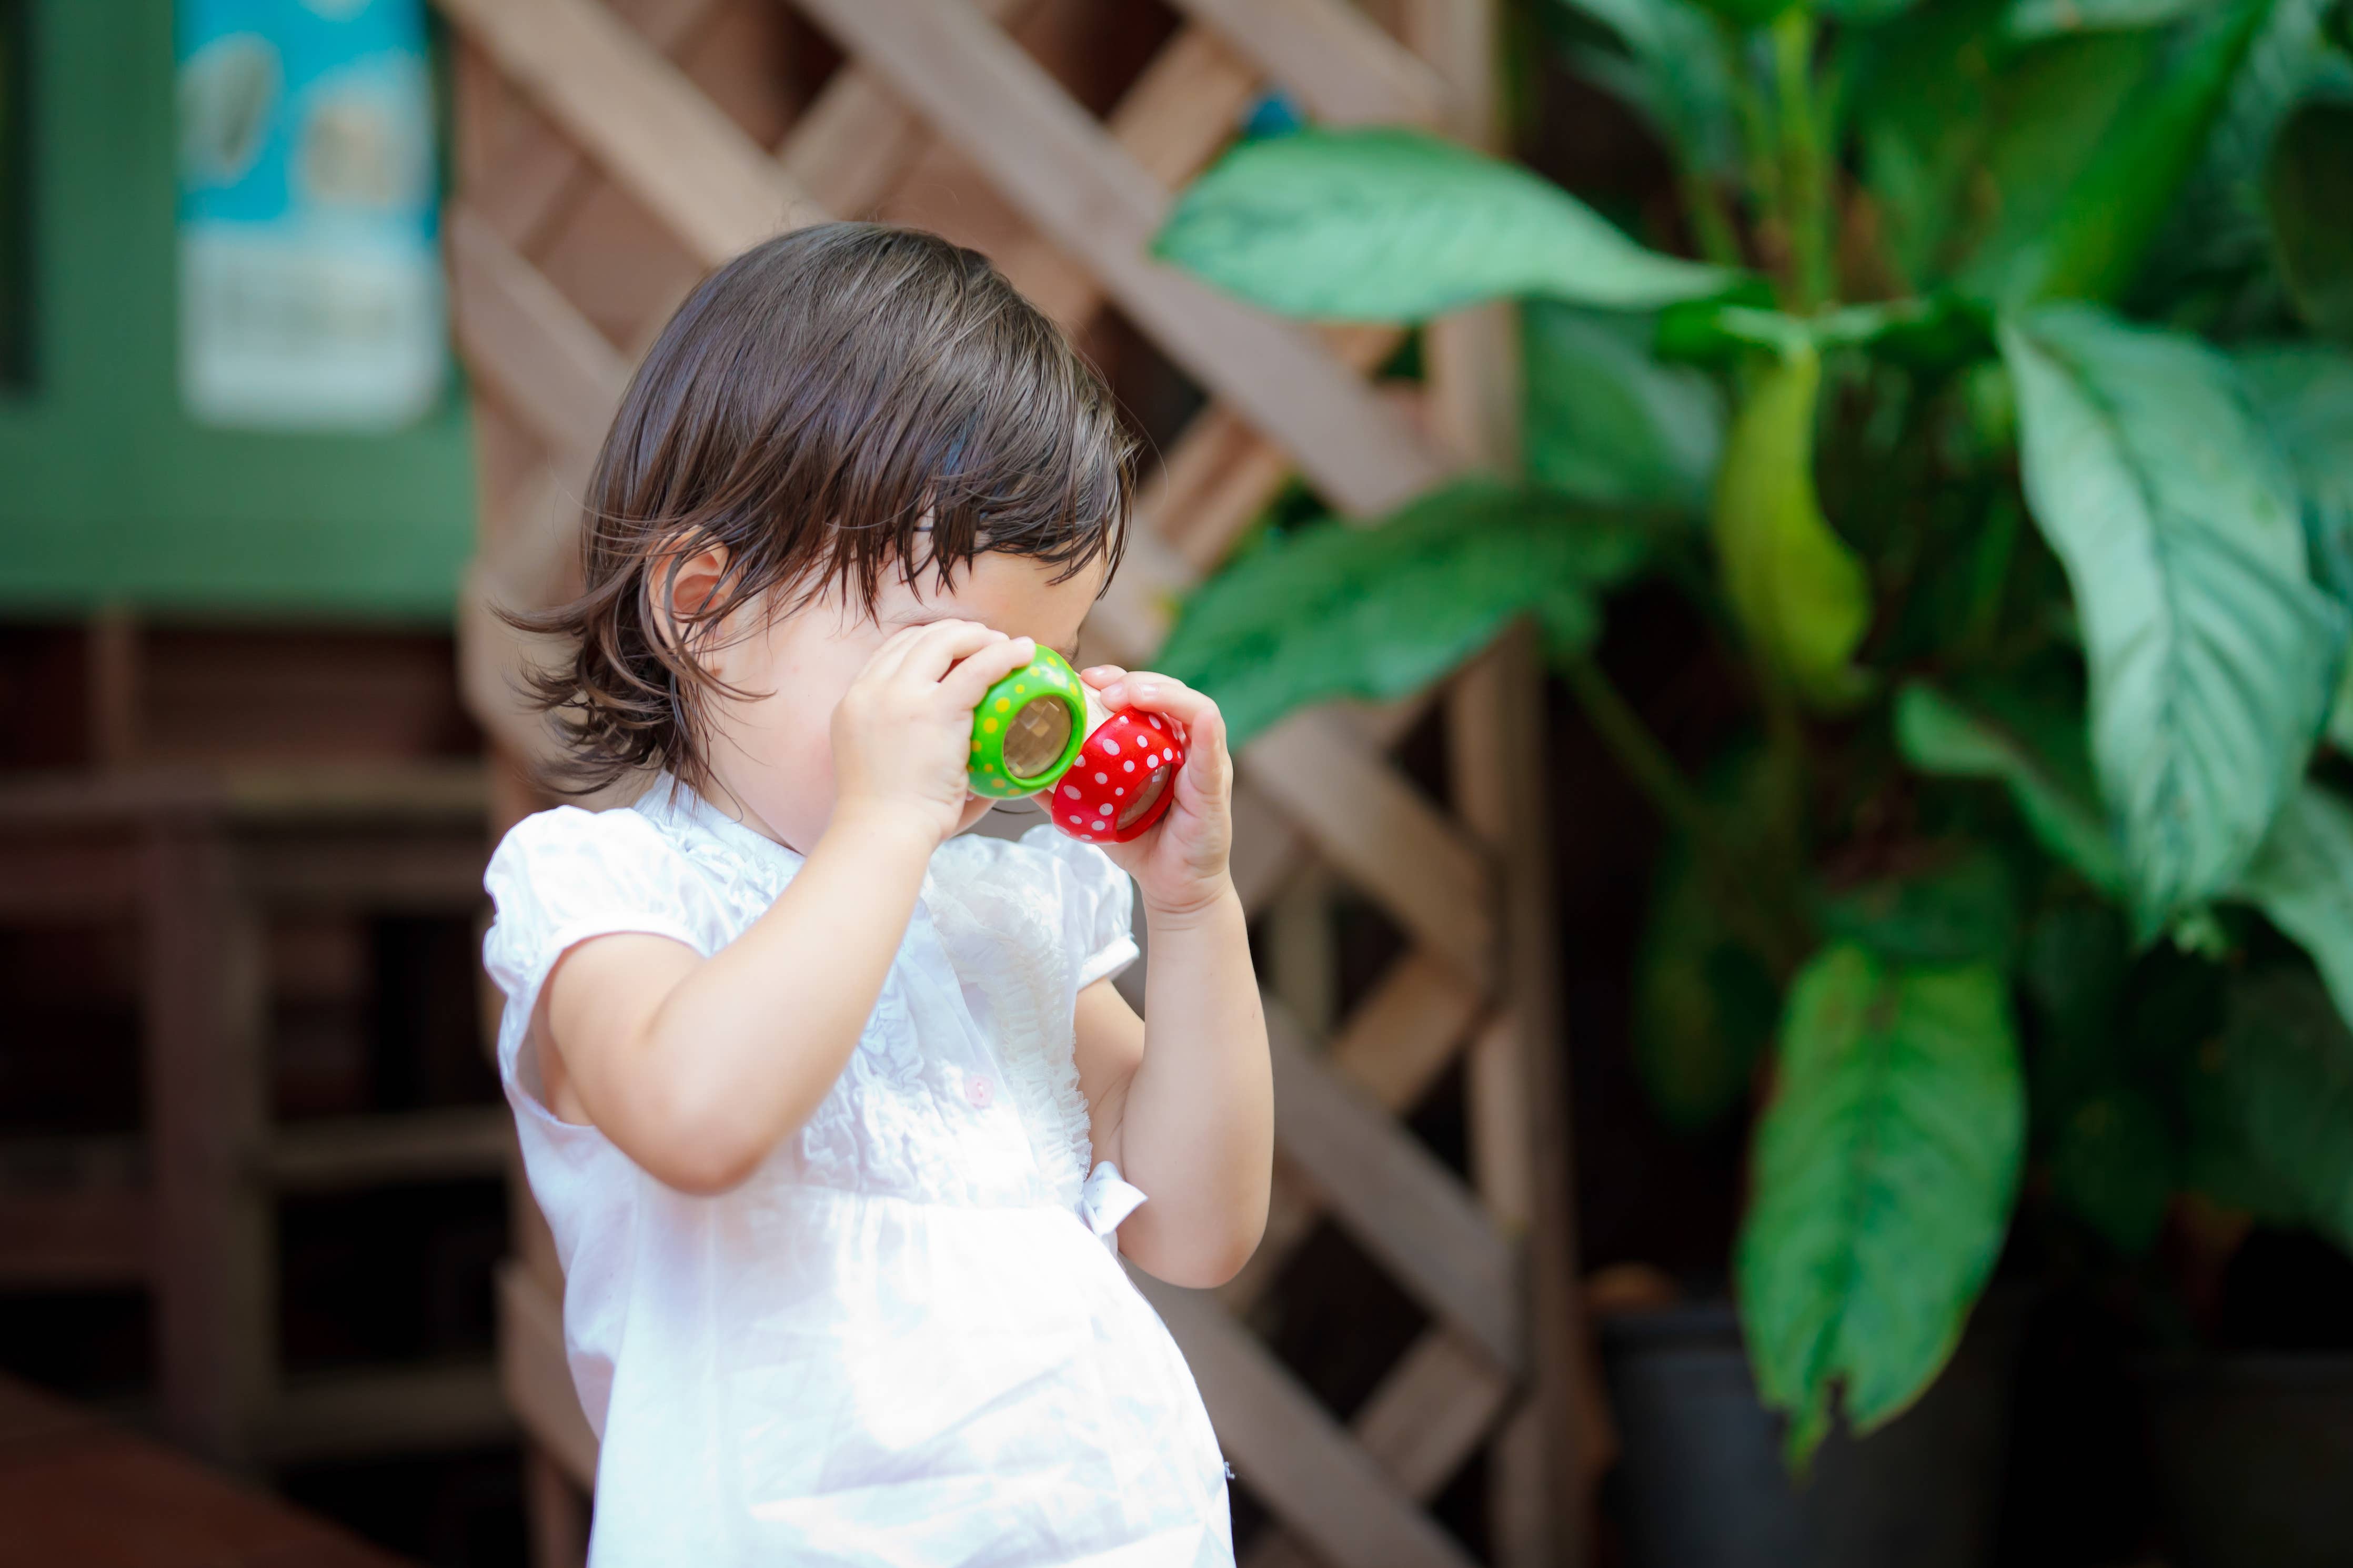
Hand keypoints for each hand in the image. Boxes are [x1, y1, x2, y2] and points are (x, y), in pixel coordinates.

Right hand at [831, 621, 1035, 845]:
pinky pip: (976, 669)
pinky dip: (1003, 655)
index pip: (894, 649)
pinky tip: (1024, 653)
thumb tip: (957, 748)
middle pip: (918, 637)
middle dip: (957, 633)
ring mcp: (899, 697)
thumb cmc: (890, 815)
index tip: (959, 648)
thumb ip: (909, 742)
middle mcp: (872, 690)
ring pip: (945, 642)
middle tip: (989, 643)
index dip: (930, 641)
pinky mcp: (933, 712)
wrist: (881, 832)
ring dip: (980, 637)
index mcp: (856, 700)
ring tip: (1008, 646)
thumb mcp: (881, 762)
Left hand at [1079, 667, 1233, 918]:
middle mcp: (1185, 743)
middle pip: (1164, 690)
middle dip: (1129, 678)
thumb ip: (1063, 791)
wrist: (1172, 887)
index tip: (1083, 679)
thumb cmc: (1141, 844)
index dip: (1114, 678)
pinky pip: (1212, 739)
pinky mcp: (1215, 779)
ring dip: (1158, 690)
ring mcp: (1204, 758)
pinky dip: (1199, 719)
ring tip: (1124, 695)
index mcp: (1159, 742)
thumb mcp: (1095, 810)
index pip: (1142, 694)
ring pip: (1190, 704)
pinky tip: (1184, 713)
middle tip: (1093, 684)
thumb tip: (1021, 775)